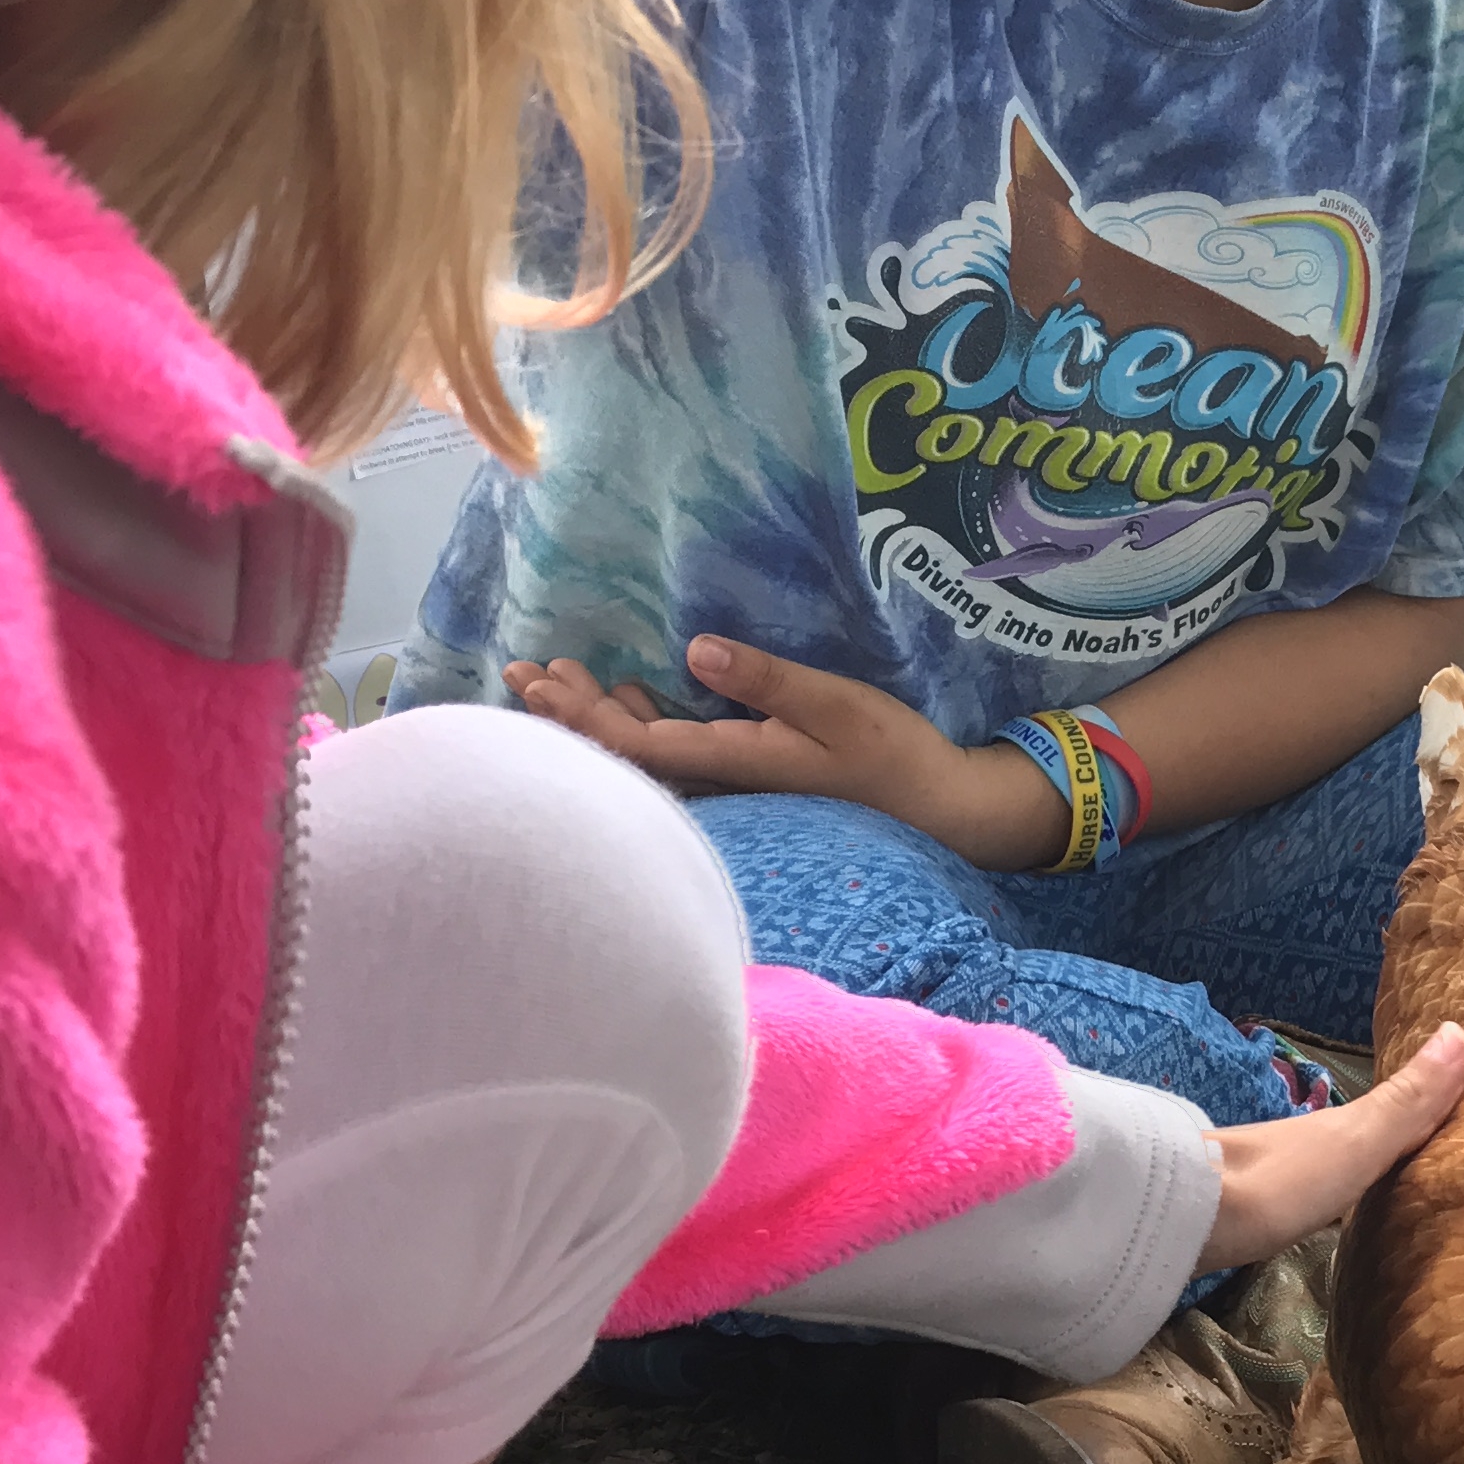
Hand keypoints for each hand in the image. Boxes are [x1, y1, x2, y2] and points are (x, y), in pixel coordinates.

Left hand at [510, 636, 1062, 870]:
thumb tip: (696, 651)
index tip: (536, 684)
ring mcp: (734, 782)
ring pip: (648, 754)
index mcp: (733, 763)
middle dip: (573, 713)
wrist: (942, 813)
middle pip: (626, 754)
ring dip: (601, 717)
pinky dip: (644, 723)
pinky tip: (629, 697)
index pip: (634, 747)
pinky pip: (679, 752)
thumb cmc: (894, 757)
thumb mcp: (838, 708)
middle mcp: (721, 781)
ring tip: (558, 677)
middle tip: (522, 671)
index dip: (580, 718)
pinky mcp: (753, 774)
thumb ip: (767, 682)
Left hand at [1196, 1023, 1463, 1271]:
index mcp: (1335, 1126)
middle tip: (1446, 1152)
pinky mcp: (1254, 1218)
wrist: (1183, 1221)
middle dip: (1396, 1139)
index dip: (1430, 1101)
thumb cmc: (1278, 1182)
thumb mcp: (1353, 1142)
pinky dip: (1333, 1201)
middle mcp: (1306, 1143)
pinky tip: (1336, 1220)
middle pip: (1362, 1137)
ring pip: (1332, 1168)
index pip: (1394, 1106)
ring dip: (1362, 1172)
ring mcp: (1276, 1178)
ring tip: (1402, 1188)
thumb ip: (1403, 1102)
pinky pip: (1310, 1201)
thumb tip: (1461, 1030)